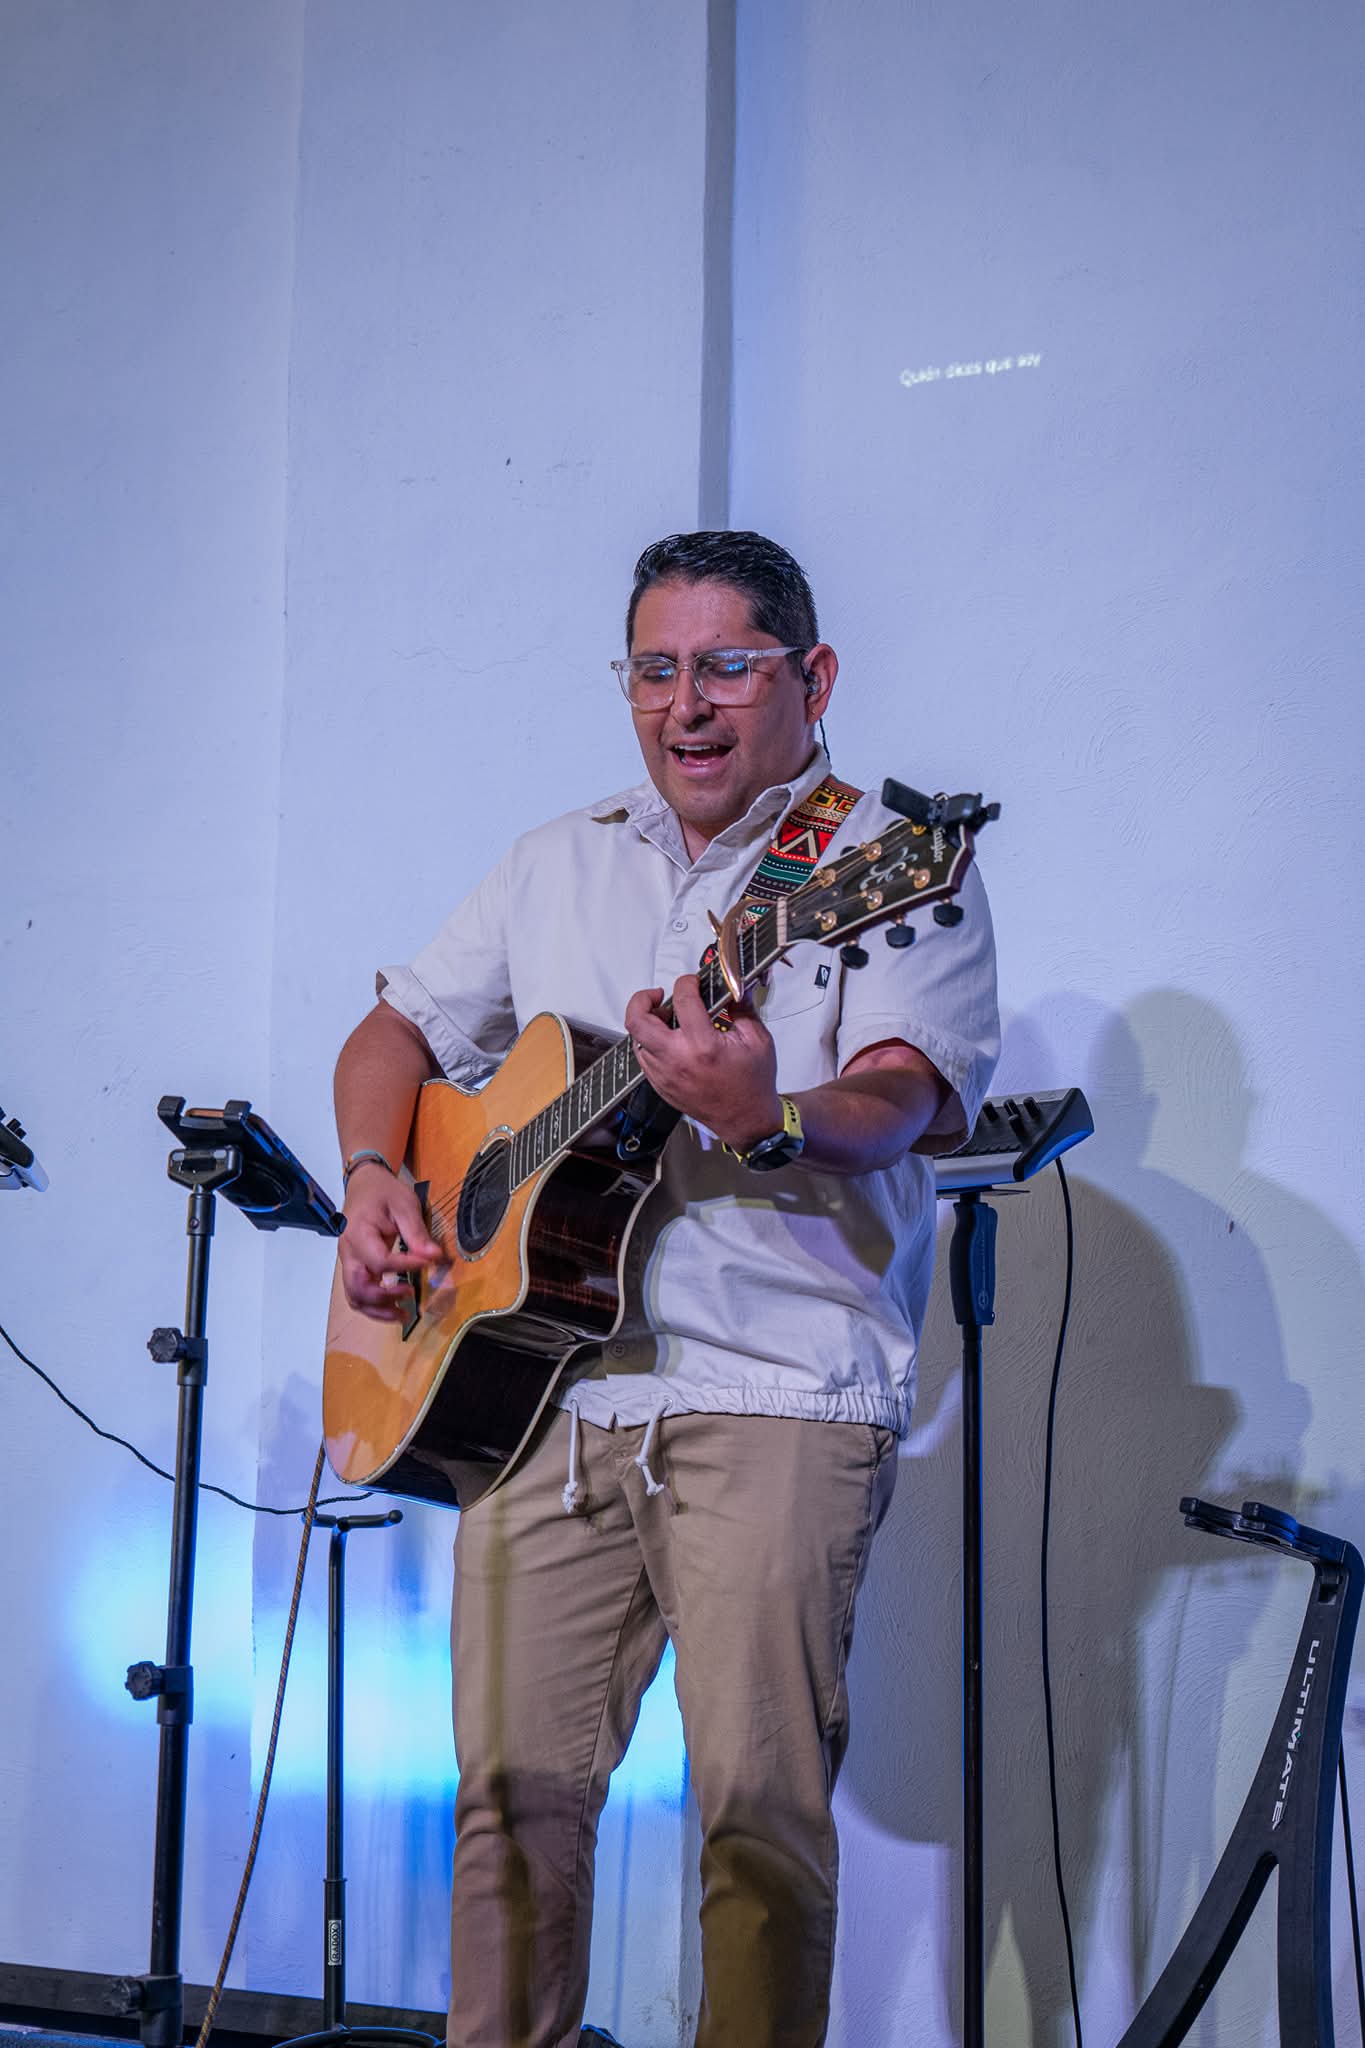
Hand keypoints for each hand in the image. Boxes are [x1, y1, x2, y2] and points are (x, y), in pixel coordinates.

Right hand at [338, 1161, 443, 1321]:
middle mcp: (348, 1252)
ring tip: (403, 1314)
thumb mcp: (404, 1205)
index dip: (405, 1267)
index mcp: (359, 1234)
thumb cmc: (383, 1192)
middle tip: (410, 1297)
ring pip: (355, 1296)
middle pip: (358, 1288)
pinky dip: (374, 1305)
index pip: (380, 1261)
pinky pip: (358, 1293)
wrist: (365, 1185)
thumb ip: (417, 1232)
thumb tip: (434, 1256)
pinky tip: (394, 1307)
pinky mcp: (354, 1267)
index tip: (427, 1263)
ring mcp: (349, 1262)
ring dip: (378, 1310)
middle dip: (384, 1300)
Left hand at [624, 974, 782, 1153]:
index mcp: (702, 1044)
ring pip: (637, 1039)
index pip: (682, 999)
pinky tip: (669, 1040)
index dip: (686, 982)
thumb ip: (740, 1007)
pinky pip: (643, 1057)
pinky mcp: (660, 1086)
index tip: (693, 982)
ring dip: (648, 1022)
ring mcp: (664, 1075)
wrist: (747, 1120)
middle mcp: (676, 1059)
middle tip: (659, 995)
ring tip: (668, 1019)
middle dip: (642, 999)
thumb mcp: (757, 1039)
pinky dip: (650, 1043)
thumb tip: (732, 985)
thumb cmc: (753, 1082)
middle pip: (637, 1020)